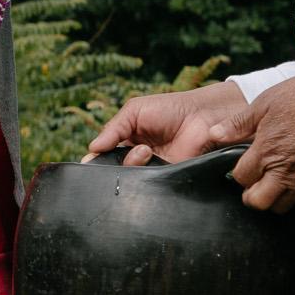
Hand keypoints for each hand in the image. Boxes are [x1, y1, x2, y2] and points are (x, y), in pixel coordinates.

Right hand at [88, 80, 249, 165]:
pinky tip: (150, 158)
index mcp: (125, 140)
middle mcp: (136, 157)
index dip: (95, 159)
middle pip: (112, 170)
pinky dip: (144, 176)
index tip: (91, 160)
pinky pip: (148, 185)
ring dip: (131, 164)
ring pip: (128, 178)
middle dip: (110, 163)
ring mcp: (150, 169)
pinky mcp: (165, 178)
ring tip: (145, 150)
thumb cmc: (170, 108)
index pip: (103, 155)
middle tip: (121, 151)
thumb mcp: (134, 111)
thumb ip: (112, 129)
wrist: (202, 116)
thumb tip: (91, 148)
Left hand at [208, 67, 294, 212]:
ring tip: (272, 181)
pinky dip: (293, 192)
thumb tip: (214, 134)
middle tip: (253, 182)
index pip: (241, 179)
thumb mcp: (264, 103)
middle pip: (258, 202)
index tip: (242, 165)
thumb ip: (238, 124)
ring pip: (282, 206)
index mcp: (266, 152)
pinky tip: (291, 175)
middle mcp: (284, 170)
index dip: (238, 174)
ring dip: (273, 198)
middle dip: (251, 196)